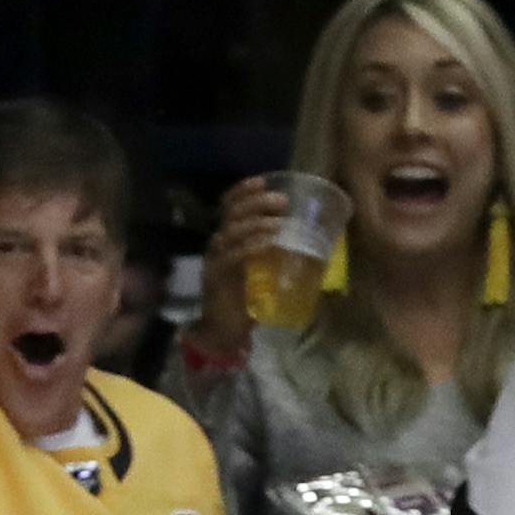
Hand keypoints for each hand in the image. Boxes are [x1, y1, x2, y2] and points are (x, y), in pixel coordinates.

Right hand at [193, 175, 290, 357]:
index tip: (263, 180)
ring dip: (258, 223)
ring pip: (234, 230)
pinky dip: (253, 245)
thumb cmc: (244, 304)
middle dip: (257, 202)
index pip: (229, 206)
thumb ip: (271, 257)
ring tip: (279, 222)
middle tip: (281, 200)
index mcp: (226, 239)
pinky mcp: (218, 275)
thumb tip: (299, 246)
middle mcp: (217, 244)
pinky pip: (235, 254)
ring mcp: (216, 259)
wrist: (223, 333)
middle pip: (233, 212)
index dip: (244, 191)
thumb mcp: (260, 274)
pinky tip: (270, 242)